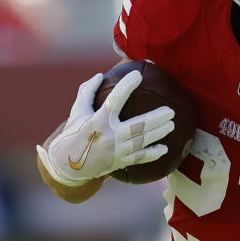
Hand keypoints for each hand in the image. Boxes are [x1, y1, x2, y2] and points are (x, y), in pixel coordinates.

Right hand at [36, 71, 174, 185]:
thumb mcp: (76, 111)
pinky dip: (152, 154)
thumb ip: (87, 91)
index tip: (138, 75)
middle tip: (170, 110)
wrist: (67, 165)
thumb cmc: (74, 132)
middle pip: (137, 126)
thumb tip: (101, 75)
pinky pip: (139, 158)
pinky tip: (165, 149)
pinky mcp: (118, 162)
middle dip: (156, 118)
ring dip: (158, 133)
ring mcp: (115, 151)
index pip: (114, 101)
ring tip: (172, 124)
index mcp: (97, 121)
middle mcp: (108, 137)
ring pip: (141, 142)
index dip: (126, 87)